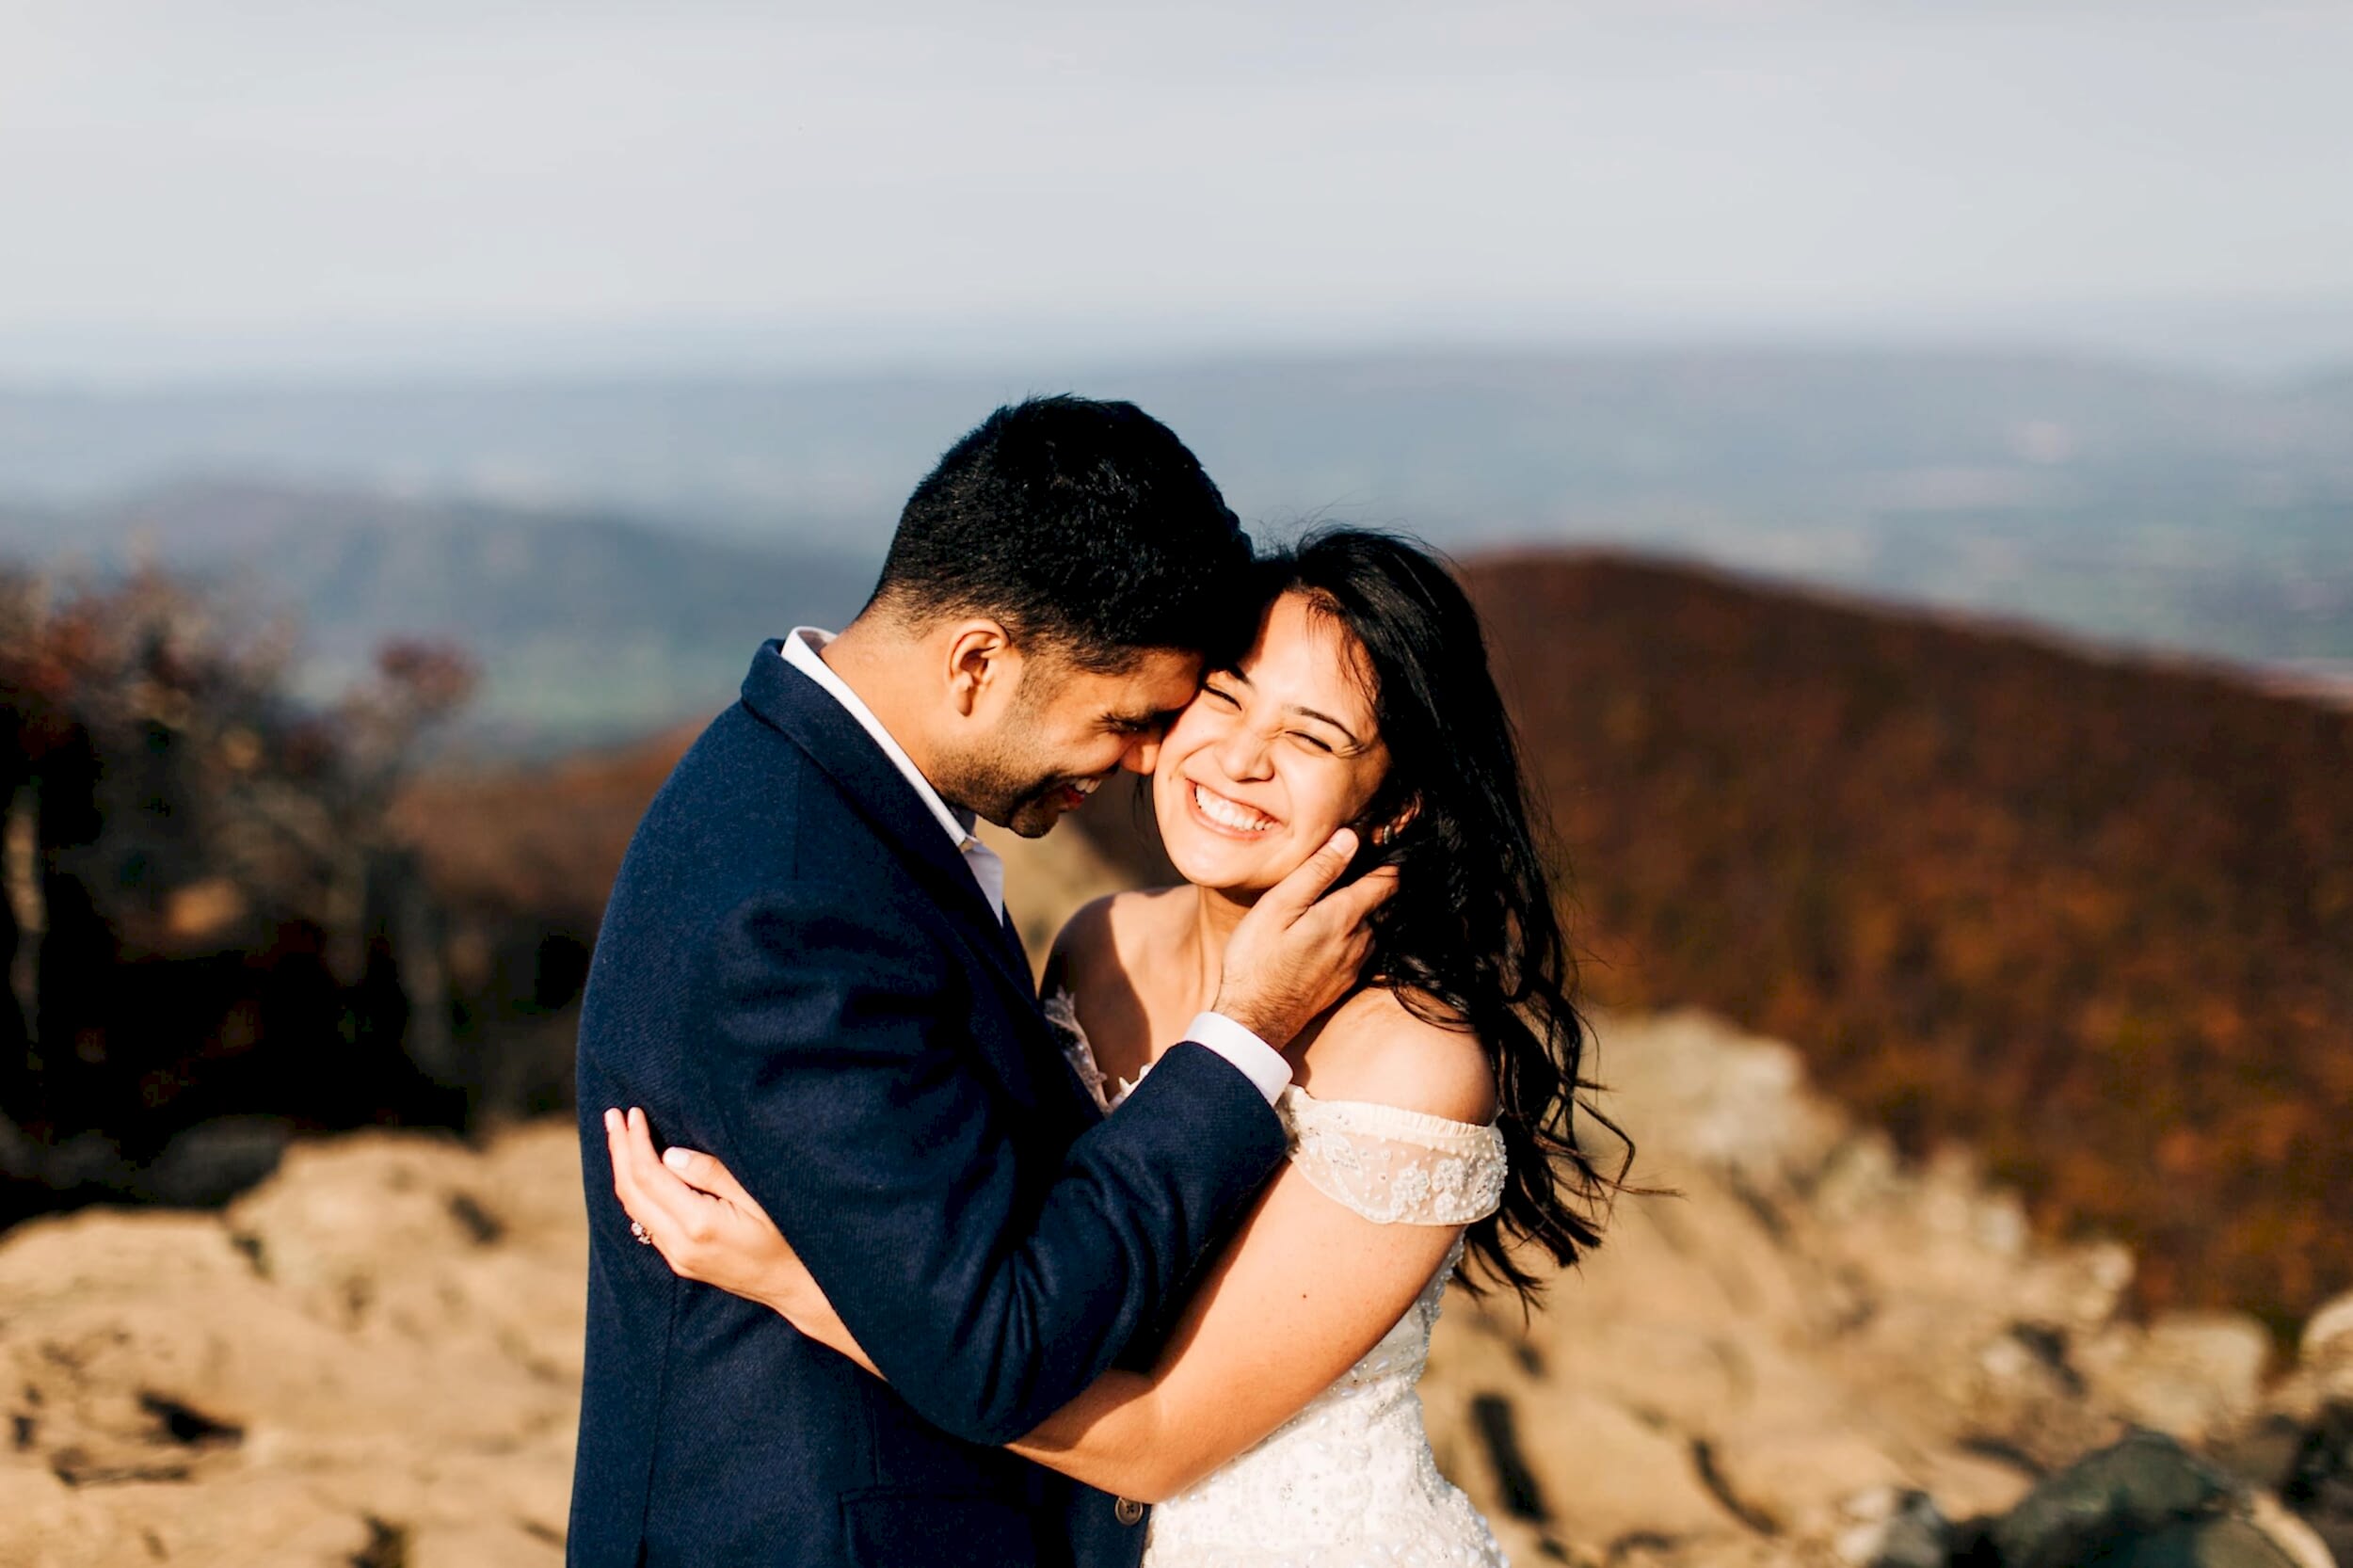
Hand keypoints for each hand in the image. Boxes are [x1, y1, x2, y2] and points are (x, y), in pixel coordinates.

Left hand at [603, 1107, 819, 1321]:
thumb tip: (669, 1154)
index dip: (636, 1141)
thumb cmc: (788, 1237)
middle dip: (619, 1150)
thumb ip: (712, 1174)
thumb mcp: (757, 1197)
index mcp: (698, 1224)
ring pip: (633, 1208)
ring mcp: (676, 1257)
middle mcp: (679, 1245)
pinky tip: (638, 1170)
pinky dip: (636, 1190)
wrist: (796, 1286)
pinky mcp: (680, 1261)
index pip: (649, 1175)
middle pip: (631, 1191)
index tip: (631, 1112)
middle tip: (612, 1115)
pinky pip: (645, 1221)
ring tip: (620, 1137)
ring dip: (623, 1169)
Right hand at [1211, 828, 1399, 1047]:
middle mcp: (1361, 941)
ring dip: (1357, 911)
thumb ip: (1317, 871)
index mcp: (1346, 917)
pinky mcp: (1346, 981)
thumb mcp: (1278, 906)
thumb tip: (1349, 838)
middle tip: (1341, 868)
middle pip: (1379, 902)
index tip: (1380, 841)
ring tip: (1324, 902)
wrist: (1253, 1022)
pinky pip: (1358, 947)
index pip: (1388, 879)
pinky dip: (1348, 934)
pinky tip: (1319, 934)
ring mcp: (1355, 964)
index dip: (1388, 857)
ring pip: (1369, 925)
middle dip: (1367, 883)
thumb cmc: (1257, 960)